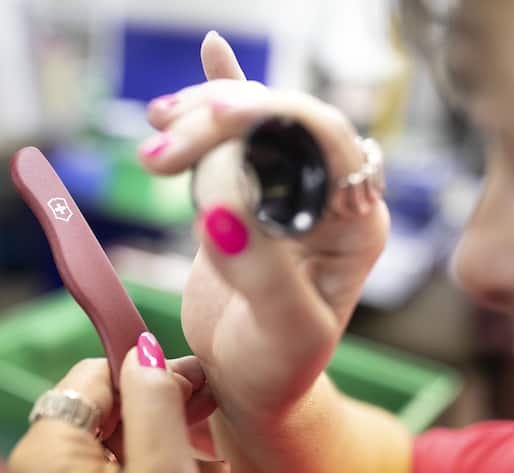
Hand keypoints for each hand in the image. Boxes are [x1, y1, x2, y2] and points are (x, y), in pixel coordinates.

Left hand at [8, 339, 226, 472]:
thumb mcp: (160, 469)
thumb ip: (154, 404)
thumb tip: (149, 353)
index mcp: (47, 446)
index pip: (97, 371)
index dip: (150, 368)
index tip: (192, 377)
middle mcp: (42, 461)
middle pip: (109, 407)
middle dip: (162, 408)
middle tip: (206, 413)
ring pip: (114, 440)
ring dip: (162, 439)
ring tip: (206, 457)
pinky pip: (110, 465)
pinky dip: (147, 461)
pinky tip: (184, 467)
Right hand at [141, 31, 389, 437]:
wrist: (246, 382)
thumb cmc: (278, 369)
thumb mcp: (284, 332)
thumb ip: (263, 269)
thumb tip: (224, 209)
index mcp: (355, 220)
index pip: (323, 139)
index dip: (271, 116)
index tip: (211, 120)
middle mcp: (327, 196)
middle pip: (279, 121)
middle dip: (217, 122)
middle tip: (161, 148)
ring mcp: (285, 191)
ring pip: (249, 122)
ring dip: (199, 118)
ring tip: (158, 138)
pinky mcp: (246, 194)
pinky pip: (235, 135)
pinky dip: (221, 94)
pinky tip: (213, 55)